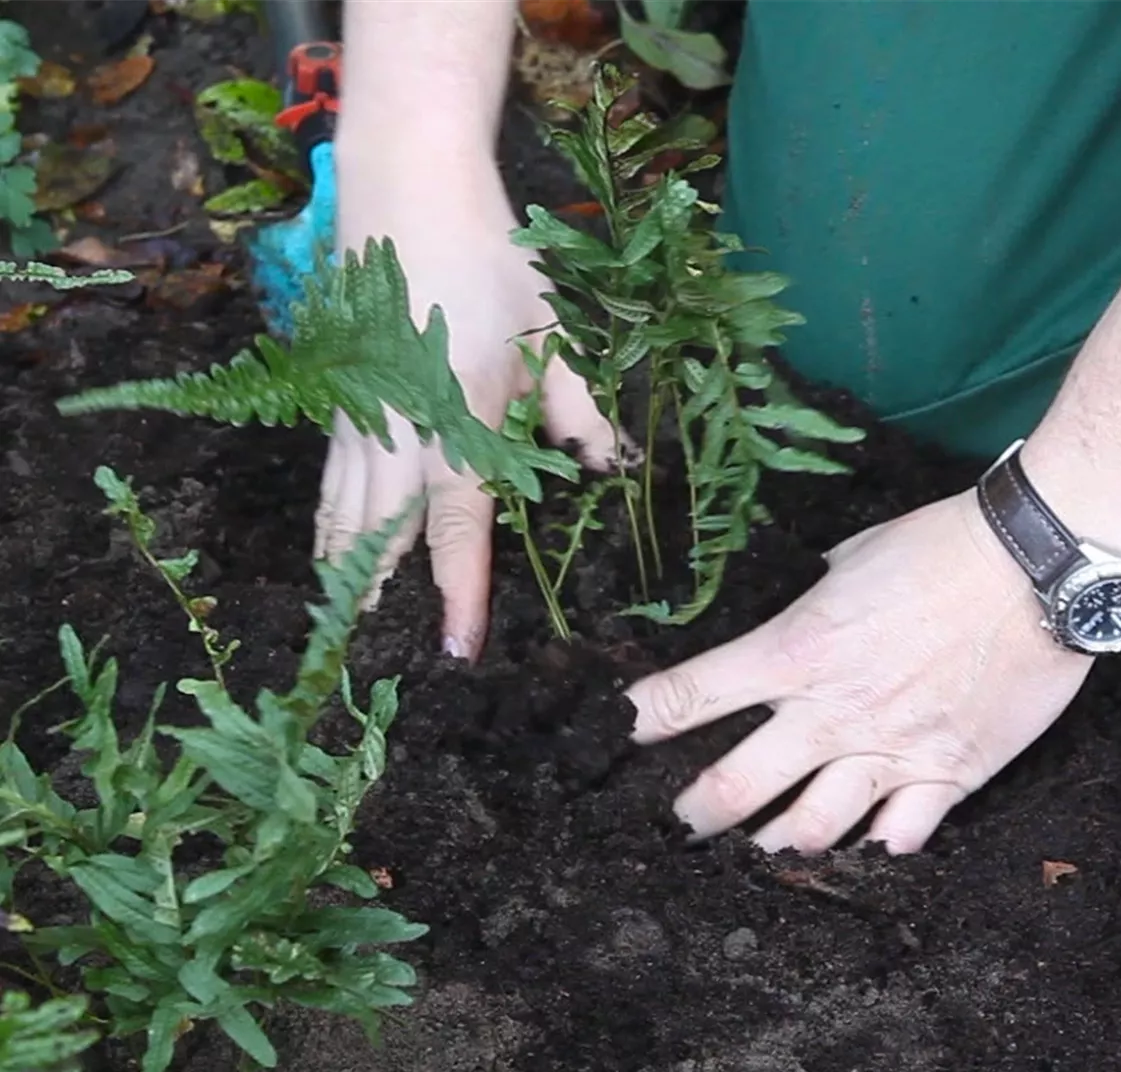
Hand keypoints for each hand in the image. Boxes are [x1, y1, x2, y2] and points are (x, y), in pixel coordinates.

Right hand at [315, 169, 618, 659]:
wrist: (407, 182)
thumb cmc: (490, 257)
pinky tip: (327, 549)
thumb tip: (615, 468)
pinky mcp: (338, 393)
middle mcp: (398, 431)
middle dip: (380, 600)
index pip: (459, 529)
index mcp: (456, 422)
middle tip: (375, 662)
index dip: (460, 592)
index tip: (458, 647)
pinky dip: (327, 523)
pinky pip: (329, 478)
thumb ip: (583, 410)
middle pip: (384, 535)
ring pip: (343, 512)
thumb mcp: (555, 331)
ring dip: (345, 570)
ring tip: (341, 625)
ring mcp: (359, 413)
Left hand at [626, 489, 1094, 853]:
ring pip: (807, 832)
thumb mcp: (851, 560)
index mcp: (795, 650)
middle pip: (733, 790)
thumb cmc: (941, 546)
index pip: (691, 696)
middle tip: (678, 827)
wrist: (1038, 566)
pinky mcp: (946, 775)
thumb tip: (800, 617)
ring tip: (753, 857)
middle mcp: (830, 714)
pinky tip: (852, 856)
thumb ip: (814, 603)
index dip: (641, 721)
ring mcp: (887, 753)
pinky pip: (897, 840)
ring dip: (769, 850)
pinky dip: (867, 853)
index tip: (614, 736)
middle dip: (693, 817)